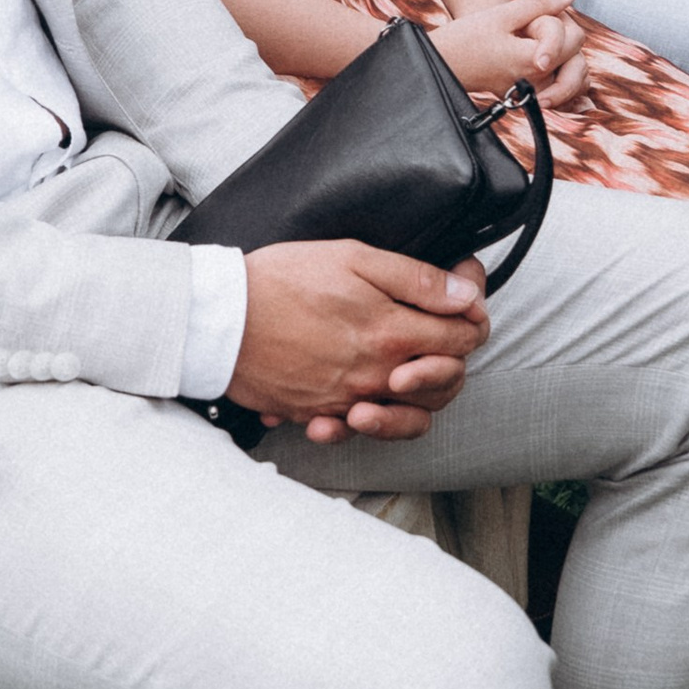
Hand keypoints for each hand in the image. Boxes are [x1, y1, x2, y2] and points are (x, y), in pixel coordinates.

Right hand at [229, 242, 488, 443]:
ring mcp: (347, 401)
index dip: (472, 315)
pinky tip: (353, 402)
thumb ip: (415, 279)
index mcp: (393, 334)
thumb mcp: (353, 257)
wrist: (217, 319)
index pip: (463, 339)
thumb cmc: (281, 280)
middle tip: (436, 331)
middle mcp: (377, 377)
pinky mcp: (317, 414)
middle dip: (452, 358)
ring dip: (416, 396)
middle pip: (446, 384)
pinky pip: (356, 430)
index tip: (463, 298)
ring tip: (402, 372)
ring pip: (408, 417)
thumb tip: (466, 294)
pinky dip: (362, 422)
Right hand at [428, 0, 588, 110]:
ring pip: (572, 79)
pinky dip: (559, 75)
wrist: (442, 62)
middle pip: (576, 58)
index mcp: (534, 61)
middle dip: (565, 39)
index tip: (537, 18)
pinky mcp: (525, 99)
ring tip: (544, 41)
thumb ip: (541, 3)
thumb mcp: (503, 14)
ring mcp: (531, 94)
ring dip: (567, 59)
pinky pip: (557, 90)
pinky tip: (544, 58)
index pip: (573, 39)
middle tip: (541, 26)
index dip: (560, 22)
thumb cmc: (467, 37)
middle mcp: (537, 83)